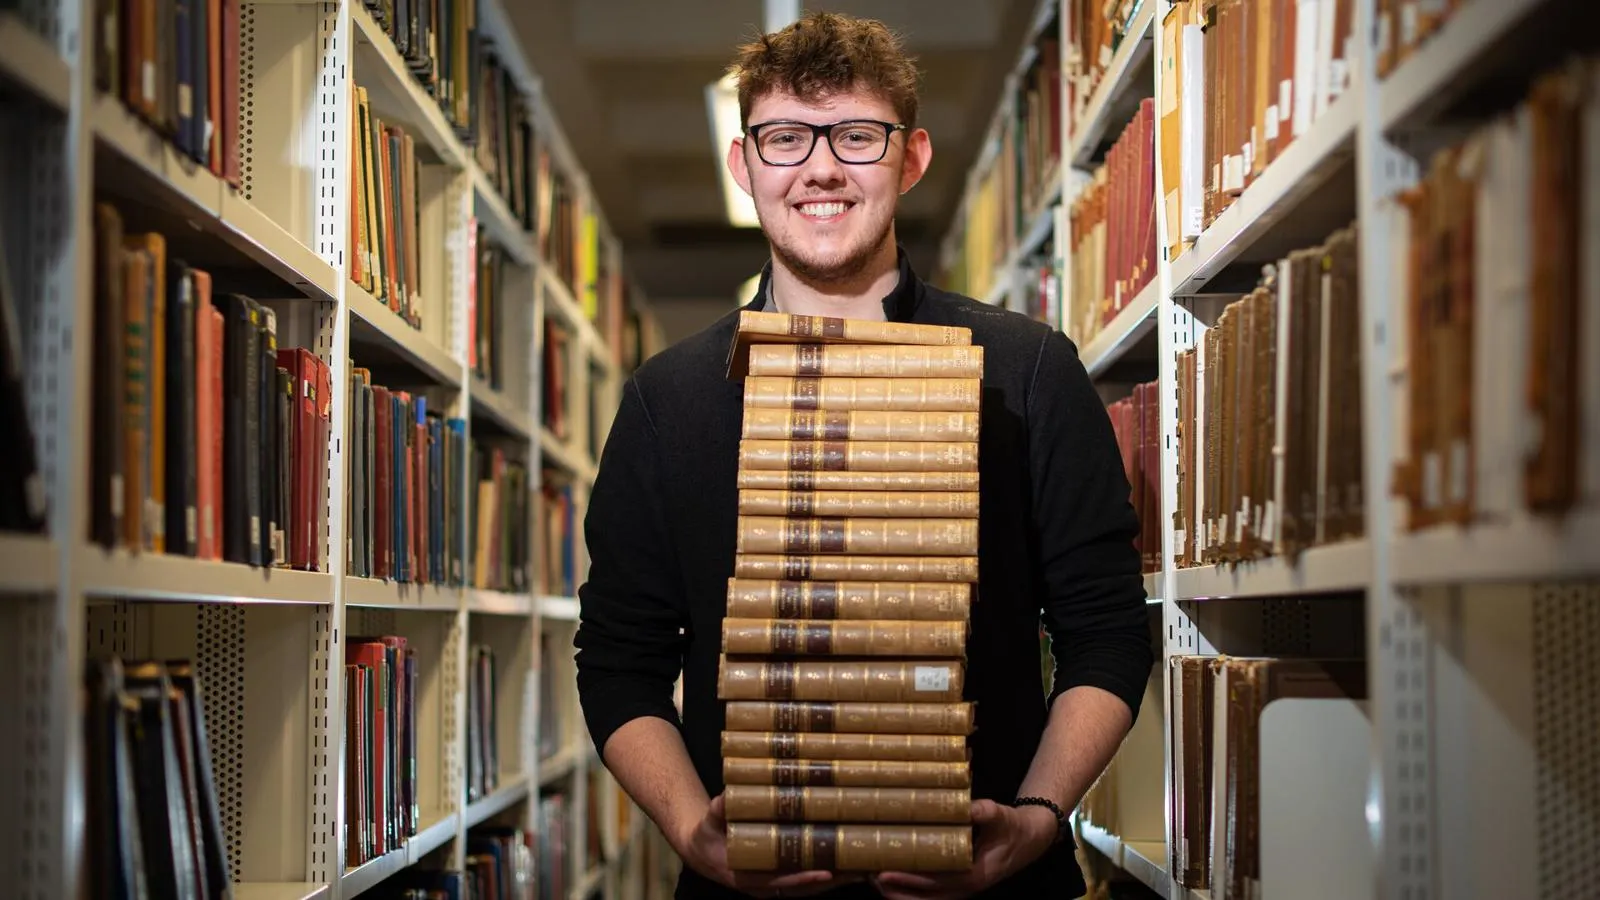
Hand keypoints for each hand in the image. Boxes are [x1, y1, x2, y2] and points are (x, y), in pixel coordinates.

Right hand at [676, 794, 855, 897]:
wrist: (703, 851)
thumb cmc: (707, 835)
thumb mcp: (708, 822)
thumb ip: (717, 811)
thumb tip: (725, 797)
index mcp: (746, 877)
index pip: (780, 881)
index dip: (802, 879)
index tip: (825, 873)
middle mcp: (764, 886)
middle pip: (803, 888)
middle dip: (831, 882)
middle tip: (858, 870)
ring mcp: (774, 884)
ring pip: (809, 887)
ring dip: (836, 879)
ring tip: (863, 868)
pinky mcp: (781, 878)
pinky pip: (807, 880)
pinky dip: (827, 874)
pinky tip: (848, 863)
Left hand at [871, 799, 1058, 899]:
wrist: (1029, 839)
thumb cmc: (1013, 827)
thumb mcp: (1001, 816)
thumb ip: (985, 812)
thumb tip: (969, 806)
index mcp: (975, 876)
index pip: (936, 883)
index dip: (909, 879)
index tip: (885, 872)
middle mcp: (966, 888)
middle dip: (897, 891)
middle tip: (872, 877)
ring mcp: (961, 889)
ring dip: (901, 893)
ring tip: (875, 880)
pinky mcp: (957, 884)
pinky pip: (931, 894)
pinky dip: (911, 890)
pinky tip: (893, 878)